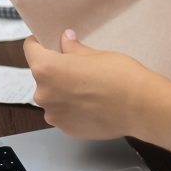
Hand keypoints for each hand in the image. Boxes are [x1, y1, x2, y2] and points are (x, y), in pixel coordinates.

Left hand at [24, 30, 156, 139]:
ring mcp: (54, 115)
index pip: (31, 49)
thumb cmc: (120, 76)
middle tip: (79, 66)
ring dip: (64, 91)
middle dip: (56, 70)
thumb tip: (65, 41)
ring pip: (53, 96)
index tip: (49, 41)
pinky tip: (93, 103)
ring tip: (89, 88)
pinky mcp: (66, 129)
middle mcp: (43, 94)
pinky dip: (73, 108)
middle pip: (42, 75)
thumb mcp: (95, 54)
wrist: (140, 106)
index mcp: (47, 69)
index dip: (40, 43)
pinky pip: (64, 113)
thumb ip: (73, 49)